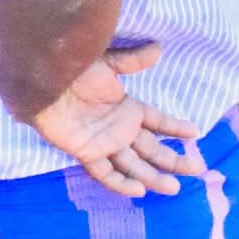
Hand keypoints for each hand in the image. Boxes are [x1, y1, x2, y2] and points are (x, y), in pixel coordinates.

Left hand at [26, 43, 202, 197]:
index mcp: (127, 108)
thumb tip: (158, 48)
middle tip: (197, 169)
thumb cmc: (71, 68)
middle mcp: (119, 128)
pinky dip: (121, 183)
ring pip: (134, 165)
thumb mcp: (106, 62)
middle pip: (152, 149)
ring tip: (174, 188)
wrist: (41, 80)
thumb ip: (132, 60)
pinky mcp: (86, 152)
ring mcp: (104, 142)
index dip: (176, 128)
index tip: (196, 133)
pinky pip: (105, 173)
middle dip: (174, 160)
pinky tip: (139, 190)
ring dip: (154, 177)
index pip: (158, 122)